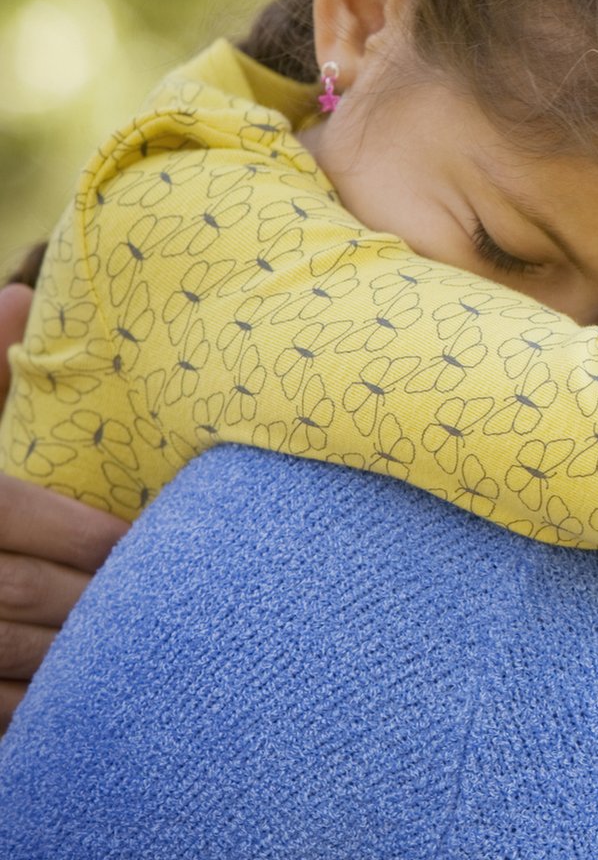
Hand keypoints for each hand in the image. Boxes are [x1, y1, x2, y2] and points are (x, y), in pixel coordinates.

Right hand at [0, 281, 130, 730]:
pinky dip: (41, 712)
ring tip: (154, 653)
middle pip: (18, 596)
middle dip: (99, 601)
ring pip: (10, 658)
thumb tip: (19, 293)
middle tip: (175, 603)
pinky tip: (93, 703)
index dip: (88, 535)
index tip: (147, 542)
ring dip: (83, 663)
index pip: (12, 515)